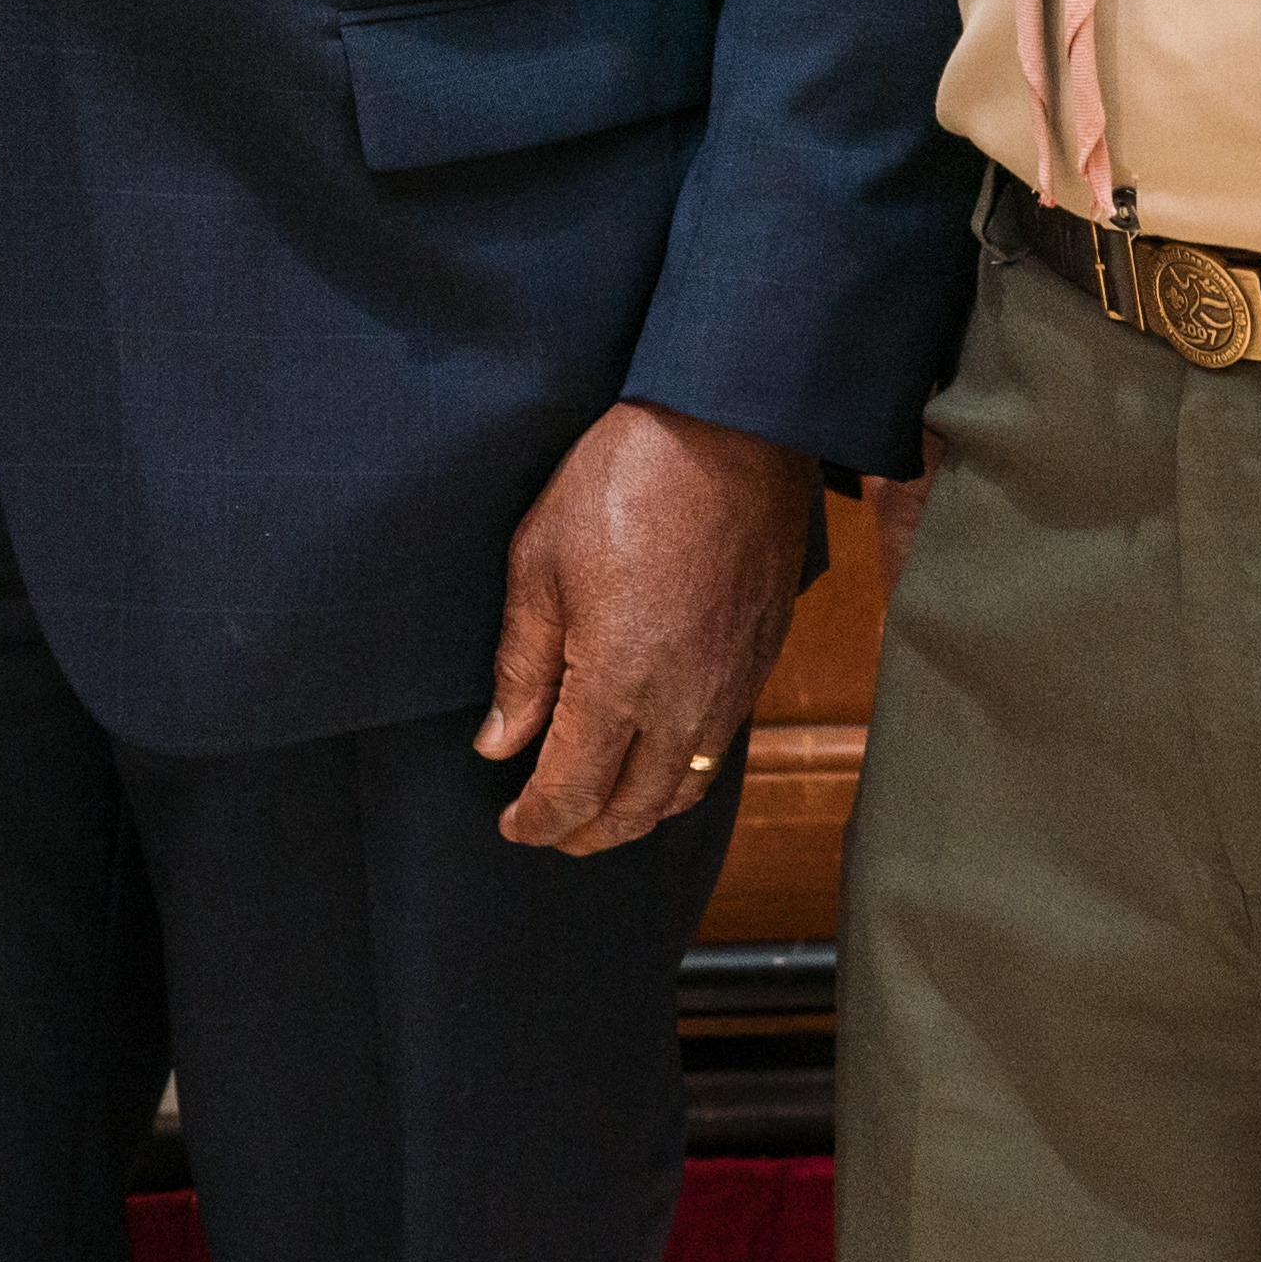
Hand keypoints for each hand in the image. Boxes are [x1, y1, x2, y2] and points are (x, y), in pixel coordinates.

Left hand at [475, 403, 813, 854]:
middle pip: (635, 809)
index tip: (512, 826)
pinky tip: (657, 755)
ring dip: (640, 812)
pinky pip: (719, 747)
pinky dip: (681, 773)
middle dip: (587, 832)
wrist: (730, 429)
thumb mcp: (539, 564)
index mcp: (618, 685)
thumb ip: (521, 667)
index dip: (538, 821)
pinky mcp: (761, 658)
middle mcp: (683, 704)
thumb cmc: (623, 480)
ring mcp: (731, 686)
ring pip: (684, 788)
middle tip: (550, 829)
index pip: (573, 791)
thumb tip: (499, 744)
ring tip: (602, 806)